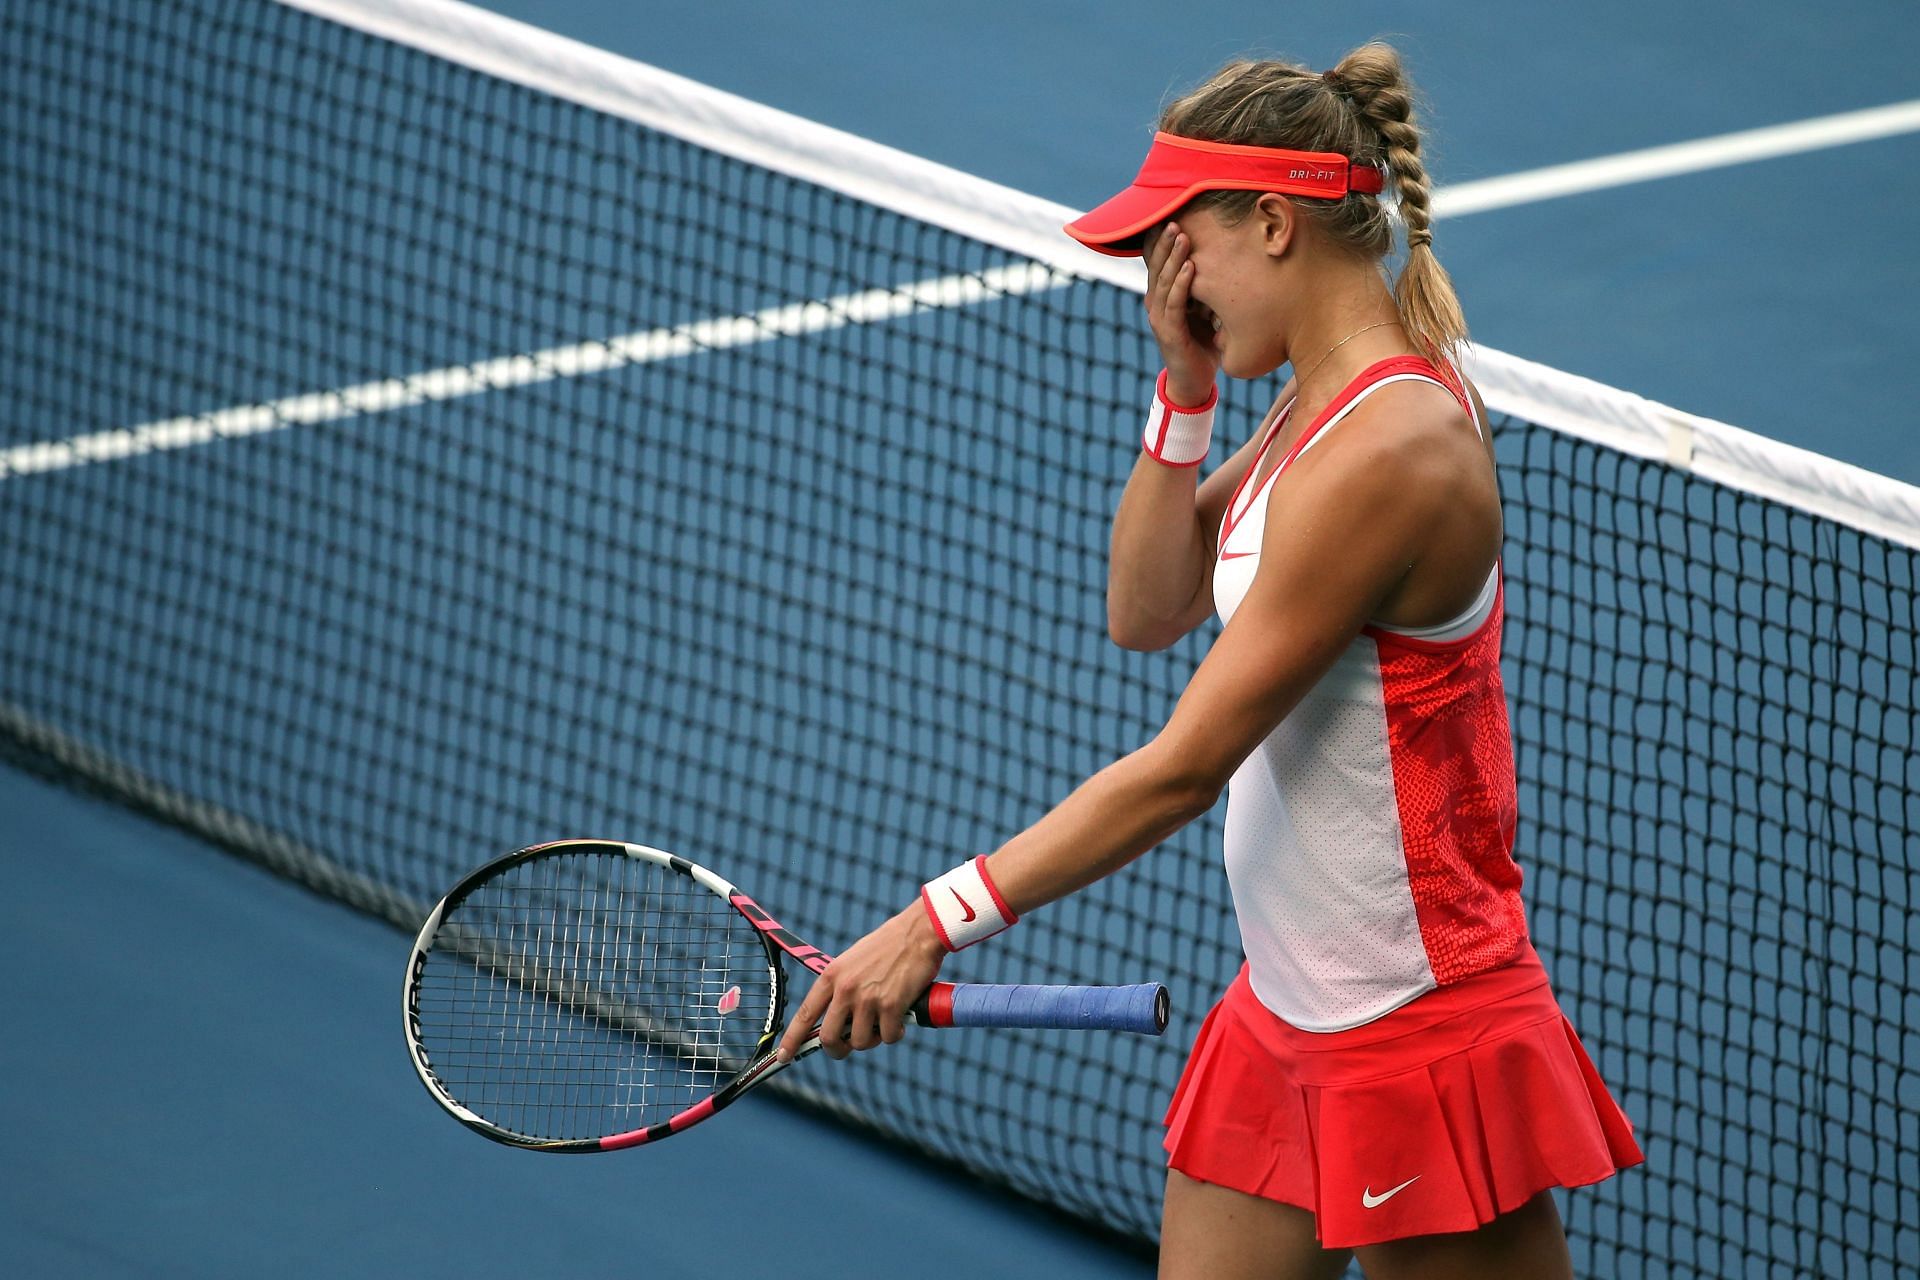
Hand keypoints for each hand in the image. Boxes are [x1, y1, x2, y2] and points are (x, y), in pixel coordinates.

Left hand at [776, 902, 946, 1061]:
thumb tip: (839, 1020)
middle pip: (829, 1038)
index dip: (792, 1039)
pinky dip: (894, 1034)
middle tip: (850, 1045)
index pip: (805, 1014)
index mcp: (832, 976)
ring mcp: (868, 999)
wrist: (917, 933)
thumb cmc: (888, 946)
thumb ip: (841, 987)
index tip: (783, 1056)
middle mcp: (845, 989)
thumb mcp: (853, 962)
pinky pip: (887, 1037)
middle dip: (838, 1049)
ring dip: (872, 1039)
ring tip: (883, 1022)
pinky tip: (900, 1019)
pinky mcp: (891, 1006)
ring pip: (860, 1042)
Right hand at [1144, 222, 1218, 404]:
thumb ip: (1209, 284)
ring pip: (1164, 280)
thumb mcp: (1207, 306)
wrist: (1194, 381)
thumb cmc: (1204, 341)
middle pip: (1157, 264)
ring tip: (1182, 235)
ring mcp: (1160, 317)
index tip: (1173, 211)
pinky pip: (1174, 304)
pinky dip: (1182, 284)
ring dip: (1173, 256)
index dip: (1162, 238)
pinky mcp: (1169, 332)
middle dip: (1166, 240)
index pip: (1158, 259)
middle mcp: (1156, 302)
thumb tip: (1230, 254)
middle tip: (1175, 215)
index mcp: (1163, 293)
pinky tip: (1190, 267)